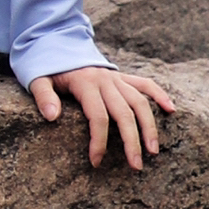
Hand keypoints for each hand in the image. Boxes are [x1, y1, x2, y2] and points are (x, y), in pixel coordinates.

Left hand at [29, 65, 174, 169]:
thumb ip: (43, 96)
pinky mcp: (122, 76)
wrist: (55, 41)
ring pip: (139, 102)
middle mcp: (105, 80)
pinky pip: (145, 83)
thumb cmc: (46, 66)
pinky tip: (171, 109)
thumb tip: (52, 117)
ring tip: (154, 151)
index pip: (98, 117)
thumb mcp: (37, 78)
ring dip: (149, 126)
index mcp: (85, 83)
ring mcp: (116, 77)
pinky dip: (159, 94)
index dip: (98, 141)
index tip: (95, 162)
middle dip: (131, 141)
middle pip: (124, 113)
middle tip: (136, 166)